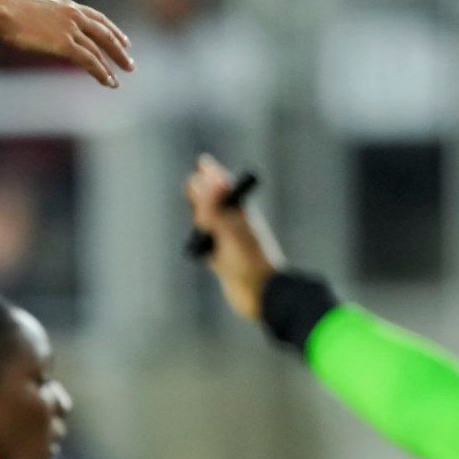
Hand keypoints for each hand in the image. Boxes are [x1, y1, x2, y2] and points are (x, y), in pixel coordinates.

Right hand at [0, 0, 132, 87]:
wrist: (1, 12)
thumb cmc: (5, 13)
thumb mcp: (31, 12)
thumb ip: (43, 20)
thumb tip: (37, 29)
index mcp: (67, 6)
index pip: (97, 18)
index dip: (112, 30)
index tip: (123, 41)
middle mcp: (73, 16)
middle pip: (105, 34)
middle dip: (119, 50)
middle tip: (129, 64)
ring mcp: (70, 30)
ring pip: (99, 50)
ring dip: (111, 65)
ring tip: (118, 80)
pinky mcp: (64, 44)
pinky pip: (89, 61)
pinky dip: (101, 72)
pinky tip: (108, 82)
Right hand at [185, 154, 285, 320]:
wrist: (263, 295)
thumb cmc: (250, 262)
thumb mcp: (229, 230)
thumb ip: (214, 208)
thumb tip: (205, 180)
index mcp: (240, 217)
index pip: (224, 190)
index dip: (212, 175)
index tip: (203, 163)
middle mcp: (235, 228)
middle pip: (215, 206)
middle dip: (205, 194)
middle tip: (195, 180)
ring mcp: (230, 245)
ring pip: (211, 227)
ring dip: (203, 218)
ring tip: (196, 208)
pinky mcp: (225, 263)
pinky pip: (210, 249)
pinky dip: (203, 244)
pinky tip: (200, 247)